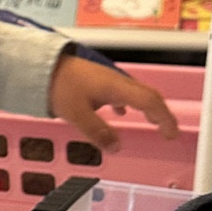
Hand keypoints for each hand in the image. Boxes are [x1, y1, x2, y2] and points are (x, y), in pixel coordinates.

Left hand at [50, 53, 177, 151]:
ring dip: (147, 108)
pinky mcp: (97, 80)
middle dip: (161, 113)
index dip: (165, 118)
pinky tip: (120, 111)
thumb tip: (115, 146)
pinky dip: (128, 104)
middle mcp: (116, 81)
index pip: (150, 101)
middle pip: (148, 96)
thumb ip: (97, 131)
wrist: (40, 64)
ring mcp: (107, 79)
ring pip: (135, 93)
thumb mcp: (77, 113)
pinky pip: (120, 92)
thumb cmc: (58, 83)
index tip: (171, 133)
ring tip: (152, 121)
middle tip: (168, 130)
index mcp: (116, 87)